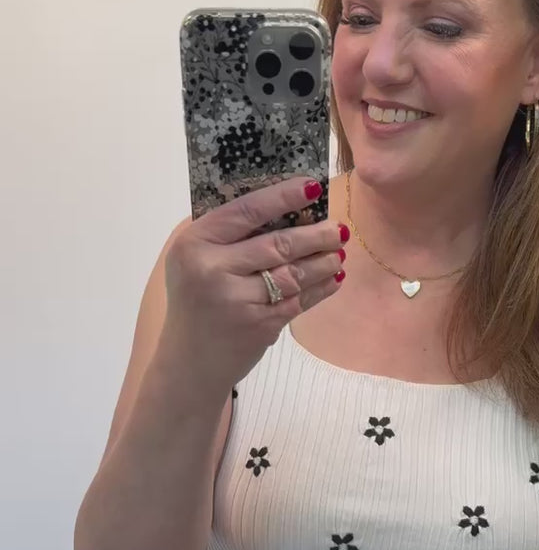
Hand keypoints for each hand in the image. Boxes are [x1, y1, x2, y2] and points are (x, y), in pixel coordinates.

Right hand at [162, 177, 345, 395]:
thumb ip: (225, 235)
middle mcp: (213, 270)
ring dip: (323, 262)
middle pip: (278, 244)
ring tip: (339, 253)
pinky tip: (333, 278)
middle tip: (339, 229)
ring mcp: (237, 300)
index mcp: (195, 244)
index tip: (313, 187)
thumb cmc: (195, 302)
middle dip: (316, 235)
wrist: (189, 362)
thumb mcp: (192, 261)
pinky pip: (298, 300)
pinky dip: (320, 288)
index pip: (246, 211)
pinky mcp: (259, 325)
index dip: (283, 197)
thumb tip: (283, 204)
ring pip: (293, 273)